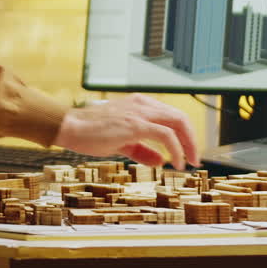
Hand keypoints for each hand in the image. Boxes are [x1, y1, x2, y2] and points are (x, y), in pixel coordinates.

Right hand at [52, 94, 198, 170]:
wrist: (71, 127)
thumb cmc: (90, 132)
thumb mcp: (121, 142)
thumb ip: (142, 150)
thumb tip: (160, 160)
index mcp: (139, 105)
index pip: (171, 116)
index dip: (184, 134)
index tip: (188, 151)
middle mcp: (143, 104)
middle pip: (180, 118)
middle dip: (192, 139)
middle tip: (195, 158)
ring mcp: (140, 112)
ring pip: (177, 122)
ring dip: (188, 145)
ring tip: (189, 162)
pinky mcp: (136, 124)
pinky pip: (166, 135)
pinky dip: (176, 149)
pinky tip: (175, 162)